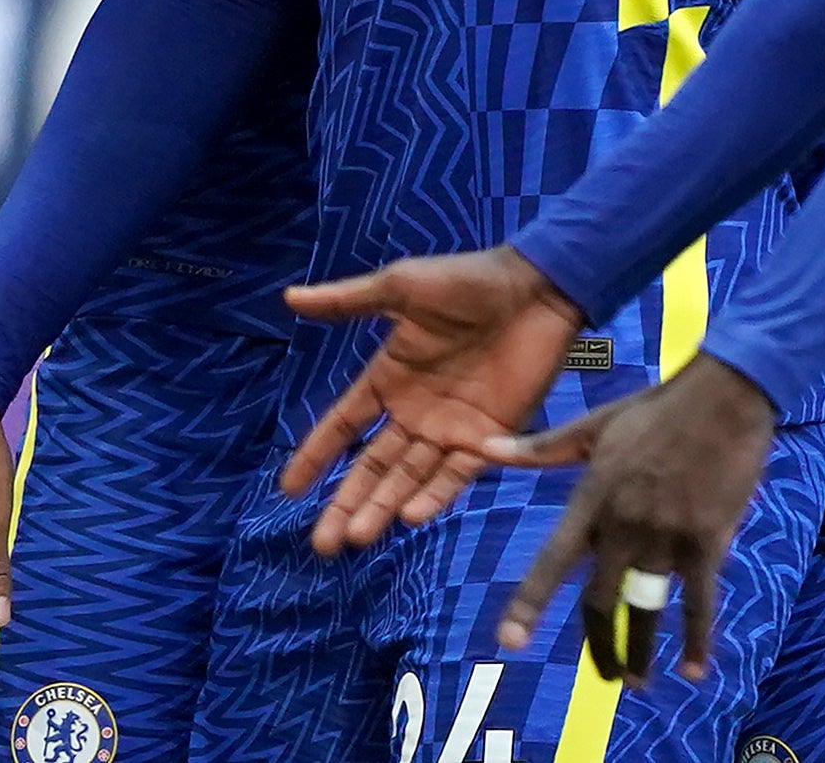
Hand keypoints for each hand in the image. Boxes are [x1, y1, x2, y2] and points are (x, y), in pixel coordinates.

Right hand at [280, 247, 587, 554]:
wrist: (536, 286)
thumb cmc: (468, 280)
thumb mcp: (401, 287)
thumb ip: (347, 301)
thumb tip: (288, 298)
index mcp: (390, 378)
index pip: (344, 425)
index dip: (317, 455)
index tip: (289, 489)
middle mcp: (416, 411)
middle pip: (373, 466)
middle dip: (346, 503)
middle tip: (323, 544)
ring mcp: (452, 426)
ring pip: (410, 478)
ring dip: (383, 506)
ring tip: (357, 538)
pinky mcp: (491, 435)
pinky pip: (458, 473)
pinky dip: (436, 494)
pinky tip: (411, 516)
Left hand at [488, 355, 777, 683]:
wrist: (724, 392)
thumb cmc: (660, 406)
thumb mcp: (596, 424)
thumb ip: (542, 448)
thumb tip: (484, 448)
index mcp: (593, 497)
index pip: (553, 560)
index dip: (529, 603)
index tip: (509, 642)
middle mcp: (623, 523)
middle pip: (601, 600)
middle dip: (601, 646)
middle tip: (607, 674)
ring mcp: (666, 533)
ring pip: (646, 609)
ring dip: (641, 653)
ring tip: (637, 680)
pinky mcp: (707, 538)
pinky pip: (699, 600)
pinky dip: (697, 639)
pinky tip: (694, 670)